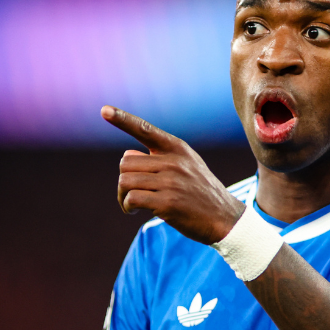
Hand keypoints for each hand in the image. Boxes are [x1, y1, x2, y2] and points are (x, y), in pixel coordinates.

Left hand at [102, 106, 244, 244]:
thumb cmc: (201, 193)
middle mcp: (173, 162)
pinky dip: (127, 206)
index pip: (145, 129)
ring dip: (122, 196)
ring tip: (131, 205)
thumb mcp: (189, 165)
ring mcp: (171, 182)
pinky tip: (134, 212)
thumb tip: (127, 158)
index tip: (104, 110)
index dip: (123, 119)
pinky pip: (132, 199)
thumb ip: (162, 157)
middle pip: (125, 163)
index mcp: (177, 149)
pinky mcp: (167, 203)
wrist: (225, 219)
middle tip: (130, 194)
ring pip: (125, 181)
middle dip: (123, 180)